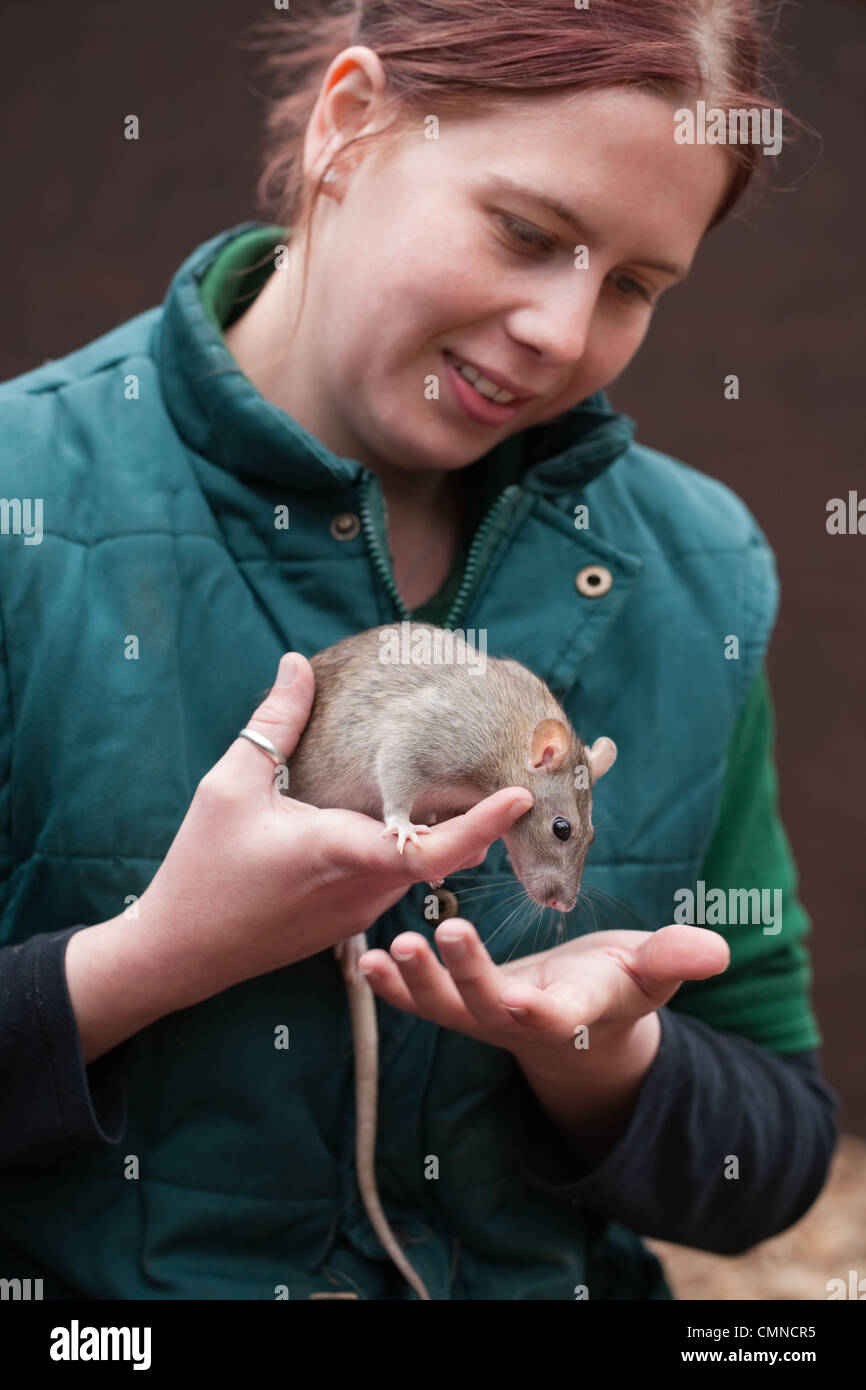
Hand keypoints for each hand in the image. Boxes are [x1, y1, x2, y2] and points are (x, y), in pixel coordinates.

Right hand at [133, 653, 534, 998]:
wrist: (180, 951)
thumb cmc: (203, 868)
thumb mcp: (230, 786)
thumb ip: (273, 724)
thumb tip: (297, 664)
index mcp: (342, 852)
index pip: (432, 846)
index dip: (483, 823)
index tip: (523, 794)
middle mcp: (364, 888)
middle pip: (441, 849)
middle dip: (476, 813)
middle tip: (511, 767)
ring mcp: (359, 910)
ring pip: (418, 864)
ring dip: (442, 829)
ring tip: (468, 783)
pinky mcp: (349, 920)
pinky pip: (393, 877)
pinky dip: (410, 847)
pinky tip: (403, 816)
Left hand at [357, 919, 729, 1064]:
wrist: (581, 1018)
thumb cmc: (620, 983)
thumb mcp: (651, 972)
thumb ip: (675, 960)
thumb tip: (717, 950)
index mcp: (571, 1014)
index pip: (552, 1018)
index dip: (533, 1010)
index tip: (519, 995)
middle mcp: (520, 1021)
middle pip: (486, 1008)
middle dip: (461, 976)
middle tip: (434, 935)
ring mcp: (482, 1017)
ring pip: (442, 1010)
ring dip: (414, 983)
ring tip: (388, 948)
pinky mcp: (456, 1005)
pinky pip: (417, 1001)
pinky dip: (390, 987)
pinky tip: (363, 960)